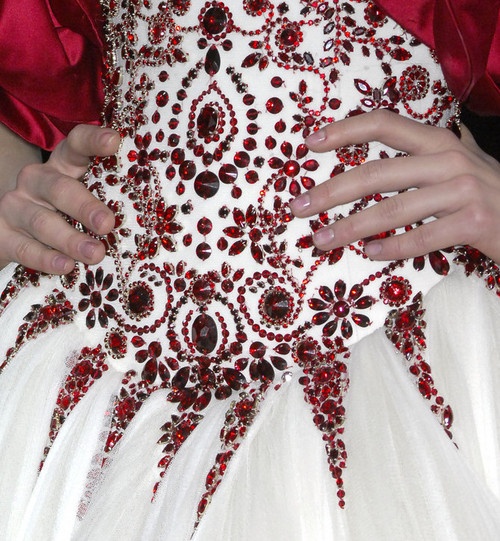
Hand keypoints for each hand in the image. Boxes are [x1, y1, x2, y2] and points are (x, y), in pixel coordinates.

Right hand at [0, 124, 119, 273]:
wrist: (10, 230)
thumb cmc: (62, 213)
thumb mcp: (81, 198)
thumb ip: (107, 197)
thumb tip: (151, 217)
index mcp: (61, 166)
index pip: (75, 146)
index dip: (93, 141)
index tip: (115, 141)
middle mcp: (36, 181)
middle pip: (59, 188)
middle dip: (85, 206)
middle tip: (108, 224)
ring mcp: (15, 207)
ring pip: (42, 221)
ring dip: (70, 239)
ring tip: (95, 254)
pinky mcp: (1, 235)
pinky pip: (24, 248)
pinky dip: (46, 258)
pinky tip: (66, 266)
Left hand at [289, 110, 499, 263]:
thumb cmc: (486, 193)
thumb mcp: (455, 165)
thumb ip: (419, 159)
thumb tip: (370, 161)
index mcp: (439, 142)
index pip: (384, 125)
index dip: (344, 131)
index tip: (310, 144)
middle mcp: (449, 159)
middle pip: (376, 173)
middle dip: (330, 192)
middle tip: (297, 208)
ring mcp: (464, 190)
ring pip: (392, 210)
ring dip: (350, 228)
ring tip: (321, 239)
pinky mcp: (476, 222)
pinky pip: (422, 238)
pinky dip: (392, 248)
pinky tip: (369, 254)